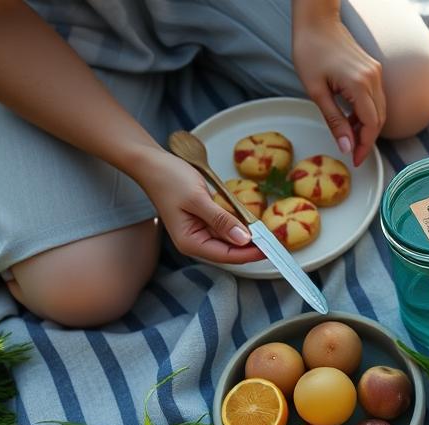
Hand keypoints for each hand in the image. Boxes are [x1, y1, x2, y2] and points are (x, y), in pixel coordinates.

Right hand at [131, 151, 263, 263]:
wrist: (152, 163)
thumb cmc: (168, 179)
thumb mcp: (198, 199)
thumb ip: (221, 220)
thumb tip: (243, 239)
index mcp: (190, 242)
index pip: (227, 256)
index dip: (251, 254)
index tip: (271, 248)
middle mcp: (195, 242)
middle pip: (231, 252)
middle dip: (253, 247)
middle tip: (276, 240)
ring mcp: (200, 232)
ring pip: (230, 241)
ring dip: (248, 237)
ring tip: (269, 233)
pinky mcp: (204, 222)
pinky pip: (226, 228)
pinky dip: (239, 226)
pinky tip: (253, 223)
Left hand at [292, 16, 384, 166]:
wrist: (316, 22)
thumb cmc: (311, 50)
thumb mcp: (316, 91)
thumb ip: (334, 120)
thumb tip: (346, 146)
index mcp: (359, 85)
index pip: (371, 125)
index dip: (365, 146)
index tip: (356, 160)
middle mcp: (373, 79)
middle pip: (379, 119)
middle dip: (367, 139)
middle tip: (353, 152)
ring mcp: (376, 73)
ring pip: (380, 110)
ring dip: (367, 126)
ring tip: (348, 134)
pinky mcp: (373, 70)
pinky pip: (376, 98)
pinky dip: (367, 112)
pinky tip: (351, 117)